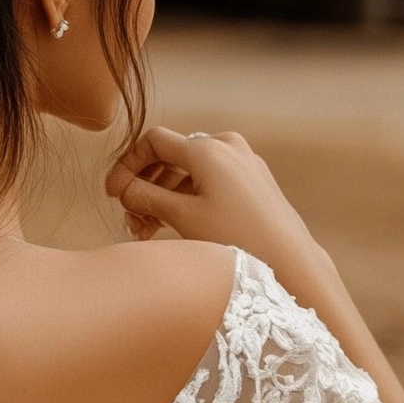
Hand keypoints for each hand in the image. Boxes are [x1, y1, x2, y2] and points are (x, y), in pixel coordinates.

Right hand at [104, 126, 318, 264]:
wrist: (289, 260)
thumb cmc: (237, 237)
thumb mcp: (183, 216)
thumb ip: (145, 197)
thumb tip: (122, 188)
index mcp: (207, 149)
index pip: (153, 142)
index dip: (127, 165)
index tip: (113, 193)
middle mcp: (226, 146)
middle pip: (169, 157)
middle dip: (144, 187)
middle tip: (130, 219)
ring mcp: (241, 161)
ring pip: (187, 172)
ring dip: (162, 197)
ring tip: (148, 231)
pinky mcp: (251, 179)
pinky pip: (207, 180)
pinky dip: (185, 198)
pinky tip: (173, 225)